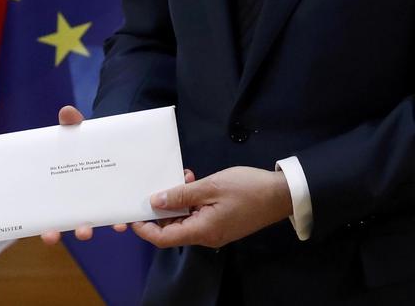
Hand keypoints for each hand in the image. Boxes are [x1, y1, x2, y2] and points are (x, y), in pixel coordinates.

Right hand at [39, 106, 195, 244]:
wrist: (112, 145)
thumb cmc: (88, 145)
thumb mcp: (80, 135)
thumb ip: (72, 126)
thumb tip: (66, 112)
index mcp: (67, 195)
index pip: (54, 219)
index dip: (50, 231)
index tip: (48, 234)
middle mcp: (83, 206)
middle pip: (75, 227)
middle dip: (76, 232)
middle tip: (79, 233)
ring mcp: (102, 207)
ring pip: (98, 224)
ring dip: (97, 228)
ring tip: (94, 228)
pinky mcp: (119, 204)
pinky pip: (119, 218)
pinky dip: (120, 221)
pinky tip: (123, 223)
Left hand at [130, 166, 292, 248]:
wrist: (281, 195)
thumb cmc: (248, 188)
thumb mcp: (211, 186)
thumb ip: (181, 194)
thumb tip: (155, 202)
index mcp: (202, 231)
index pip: (163, 238)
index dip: (144, 228)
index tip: (133, 213)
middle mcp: (206, 236)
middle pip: (172, 229)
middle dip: (162, 208)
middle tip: (162, 184)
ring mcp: (215, 231)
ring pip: (185, 221)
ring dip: (179, 201)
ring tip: (184, 177)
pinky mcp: (222, 224)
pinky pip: (198, 217)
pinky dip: (192, 202)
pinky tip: (195, 183)